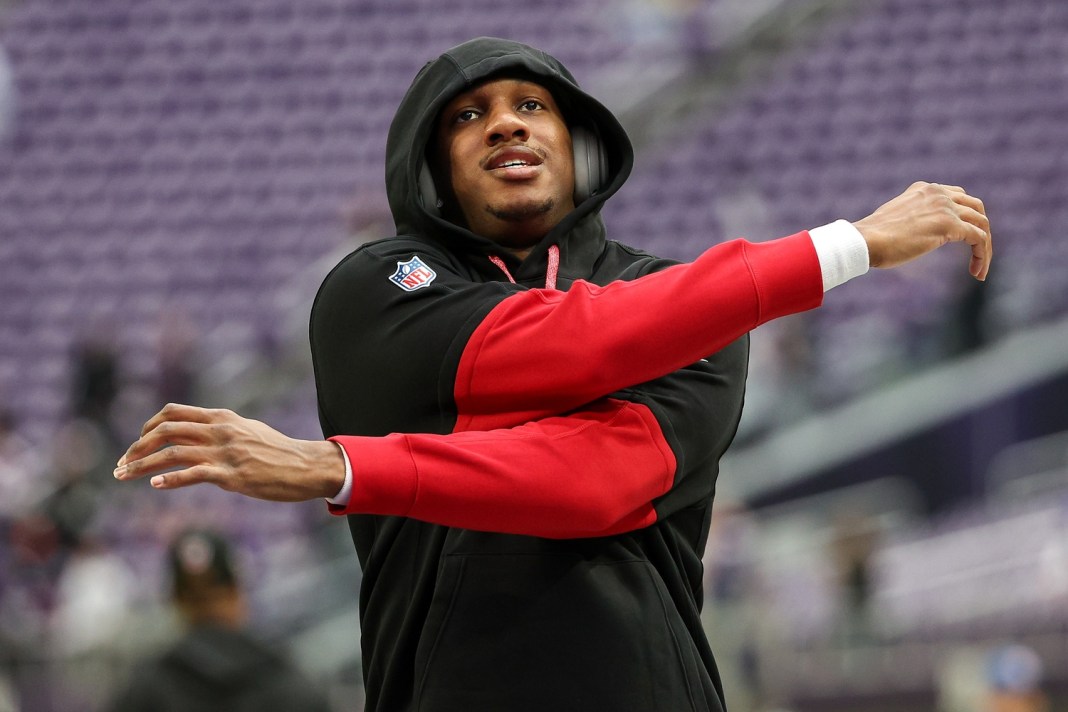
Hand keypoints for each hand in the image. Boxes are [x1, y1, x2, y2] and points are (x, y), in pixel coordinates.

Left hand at [114, 403, 345, 501]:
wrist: (306, 466)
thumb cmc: (278, 452)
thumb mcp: (248, 431)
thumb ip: (222, 430)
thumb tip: (199, 435)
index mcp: (222, 418)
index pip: (173, 413)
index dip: (148, 427)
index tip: (136, 444)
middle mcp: (219, 431)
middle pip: (165, 431)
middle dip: (136, 447)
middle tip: (120, 464)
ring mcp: (225, 453)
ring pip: (171, 453)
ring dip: (141, 465)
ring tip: (122, 476)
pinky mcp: (232, 475)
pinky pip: (193, 475)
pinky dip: (169, 479)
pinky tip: (154, 485)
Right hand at [853, 182, 991, 279]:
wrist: (865, 240)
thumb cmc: (872, 238)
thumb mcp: (896, 220)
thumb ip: (911, 219)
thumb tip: (914, 234)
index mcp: (924, 189)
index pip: (958, 197)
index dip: (965, 219)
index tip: (963, 240)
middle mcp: (938, 193)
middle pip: (976, 207)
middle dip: (981, 230)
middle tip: (978, 253)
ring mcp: (945, 207)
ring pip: (982, 223)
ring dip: (984, 247)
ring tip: (980, 269)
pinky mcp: (950, 225)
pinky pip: (979, 239)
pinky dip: (982, 255)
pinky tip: (977, 272)